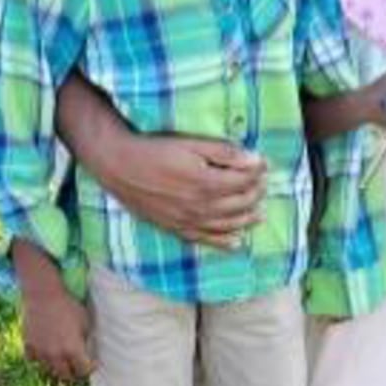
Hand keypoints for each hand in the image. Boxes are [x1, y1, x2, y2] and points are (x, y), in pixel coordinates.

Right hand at [22, 284, 93, 380]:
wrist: (44, 295)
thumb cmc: (68, 305)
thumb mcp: (85, 320)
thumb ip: (86, 339)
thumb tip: (88, 349)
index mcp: (73, 349)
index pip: (83, 370)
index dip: (89, 368)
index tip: (91, 364)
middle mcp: (56, 355)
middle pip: (66, 375)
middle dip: (73, 372)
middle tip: (77, 366)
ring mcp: (40, 353)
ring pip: (50, 369)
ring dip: (57, 365)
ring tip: (62, 357)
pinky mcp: (28, 347)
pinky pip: (35, 360)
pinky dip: (40, 357)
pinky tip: (45, 349)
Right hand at [103, 135, 266, 246]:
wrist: (120, 166)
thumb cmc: (156, 150)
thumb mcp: (192, 143)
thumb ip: (225, 153)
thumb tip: (256, 160)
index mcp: (207, 183)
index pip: (244, 182)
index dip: (258, 173)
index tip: (265, 164)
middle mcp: (200, 207)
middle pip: (239, 204)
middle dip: (256, 194)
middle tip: (264, 184)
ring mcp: (187, 222)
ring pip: (227, 225)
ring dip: (247, 219)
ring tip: (260, 213)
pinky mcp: (175, 229)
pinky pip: (205, 240)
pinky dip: (224, 242)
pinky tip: (236, 242)